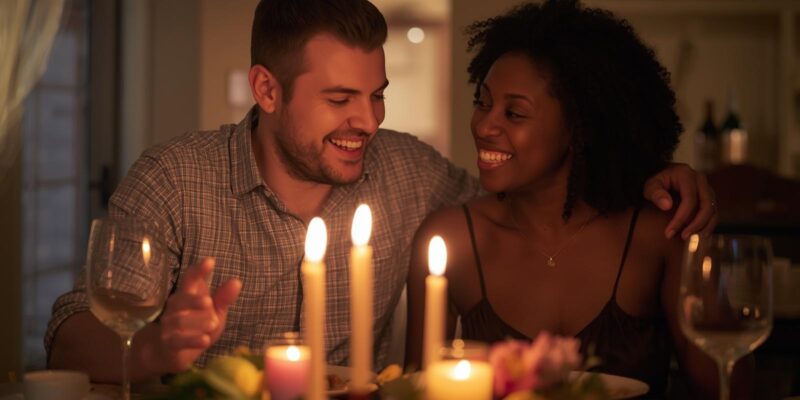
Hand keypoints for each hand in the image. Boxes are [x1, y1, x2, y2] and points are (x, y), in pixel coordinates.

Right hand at [156, 258, 241, 372]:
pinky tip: (205, 340)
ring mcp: (170, 325)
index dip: (199, 270)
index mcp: (188, 295)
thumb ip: (223, 298)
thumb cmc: (196, 326)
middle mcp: (176, 308)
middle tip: (208, 301)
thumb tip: (237, 280)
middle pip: (181, 299)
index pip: (191, 279)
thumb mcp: (214, 312)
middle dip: (194, 300)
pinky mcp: (169, 344)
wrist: (169, 352)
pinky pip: (178, 341)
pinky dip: (192, 340)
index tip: (210, 261)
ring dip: (197, 322)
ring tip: (213, 324)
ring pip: (179, 321)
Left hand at [643, 163, 717, 238]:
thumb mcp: (650, 185)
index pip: (689, 199)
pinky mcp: (709, 197)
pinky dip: (707, 224)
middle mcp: (700, 180)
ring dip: (704, 226)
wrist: (663, 175)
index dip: (681, 218)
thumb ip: (655, 193)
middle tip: (683, 237)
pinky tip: (698, 235)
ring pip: (712, 210)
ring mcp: (707, 188)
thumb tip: (667, 206)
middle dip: (695, 224)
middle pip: (706, 205)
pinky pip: (713, 212)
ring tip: (690, 238)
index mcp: (686, 175)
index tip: (669, 232)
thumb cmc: (656, 181)